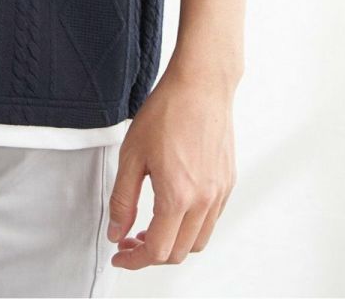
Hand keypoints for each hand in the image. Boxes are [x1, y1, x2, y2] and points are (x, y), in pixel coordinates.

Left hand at [106, 65, 236, 267]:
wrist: (201, 85)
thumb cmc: (166, 111)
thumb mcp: (131, 155)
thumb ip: (122, 200)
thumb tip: (117, 232)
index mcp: (178, 196)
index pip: (157, 250)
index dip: (134, 260)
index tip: (120, 255)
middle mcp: (204, 200)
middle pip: (178, 252)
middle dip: (151, 254)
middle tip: (130, 239)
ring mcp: (220, 192)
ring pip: (198, 241)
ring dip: (173, 243)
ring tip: (151, 226)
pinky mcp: (228, 182)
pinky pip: (211, 219)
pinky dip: (191, 226)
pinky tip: (174, 207)